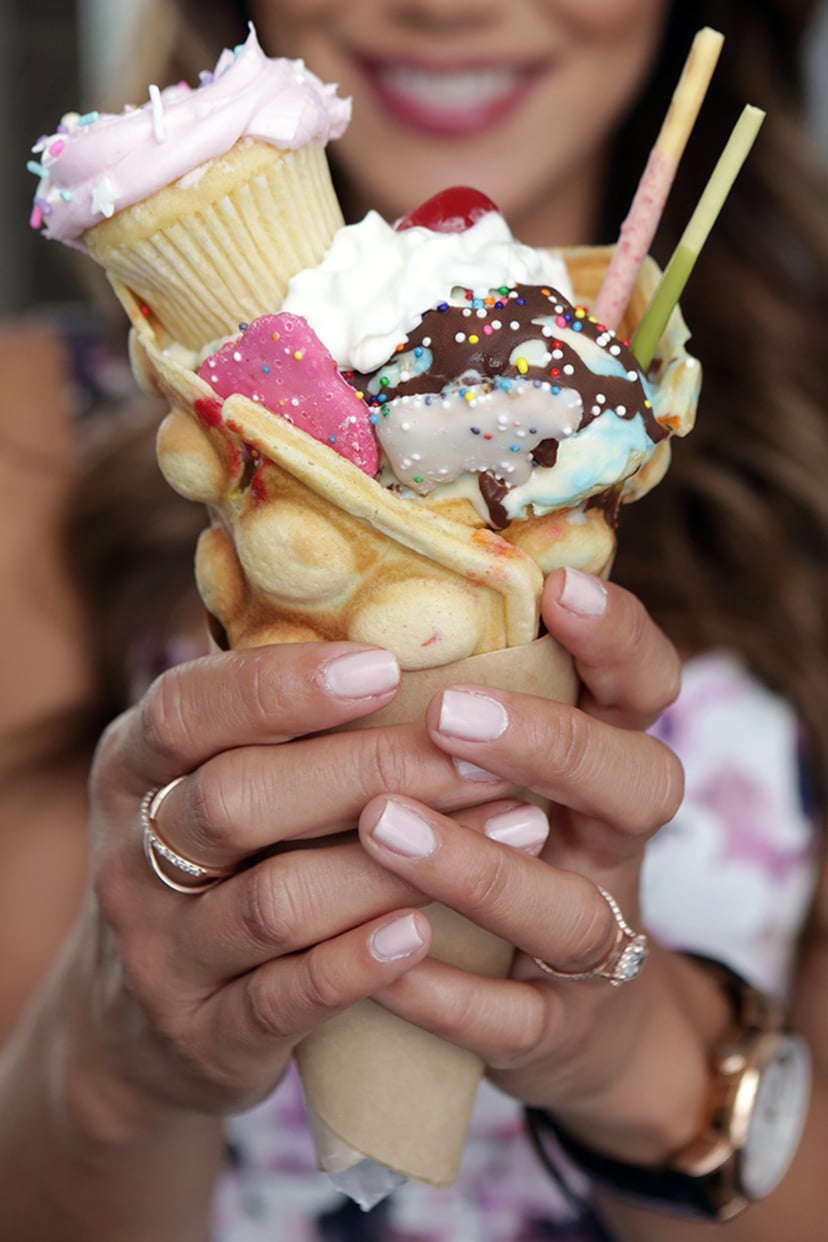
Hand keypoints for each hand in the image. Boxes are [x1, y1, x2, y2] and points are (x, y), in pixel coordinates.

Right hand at [70, 640, 514, 1138]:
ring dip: (393, 865)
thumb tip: (414, 623)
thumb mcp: (214, 779)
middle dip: (369, 768)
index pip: (187, 708)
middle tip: (483, 751)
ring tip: (511, 828)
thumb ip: (281, 718)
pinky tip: (424, 931)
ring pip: (276, 902)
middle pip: (238, 800)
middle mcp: (131, 855)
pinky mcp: (202, 1036)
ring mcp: (161, 953)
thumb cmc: (220, 863)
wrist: (144, 1026)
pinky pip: (282, 1000)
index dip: (281, 685)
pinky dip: (356, 964)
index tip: (385, 666)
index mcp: (134, 767)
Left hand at [355, 569, 692, 1152]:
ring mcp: (593, 947)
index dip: (619, 639)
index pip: (644, 686)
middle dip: (551, 745)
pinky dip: (449, 995)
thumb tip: (345, 609)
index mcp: (601, 764)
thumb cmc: (495, 850)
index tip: (558, 590)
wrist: (548, 1016)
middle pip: (639, 785)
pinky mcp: (554, 1034)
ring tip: (379, 825)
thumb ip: (452, 702)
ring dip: (479, 868)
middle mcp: (612, 847)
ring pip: (570, 912)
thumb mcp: (493, 770)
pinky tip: (383, 961)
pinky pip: (515, 1022)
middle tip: (450, 714)